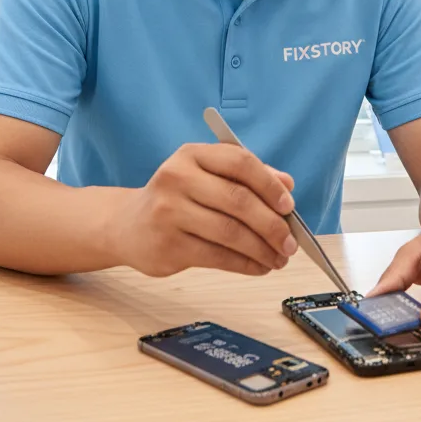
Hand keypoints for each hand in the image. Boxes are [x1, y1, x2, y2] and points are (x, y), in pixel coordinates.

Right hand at [112, 143, 298, 278]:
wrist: (129, 224)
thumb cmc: (180, 197)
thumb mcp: (208, 176)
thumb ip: (248, 176)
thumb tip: (287, 184)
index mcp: (192, 154)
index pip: (240, 162)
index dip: (269, 184)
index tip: (289, 206)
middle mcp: (177, 177)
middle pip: (238, 200)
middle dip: (272, 225)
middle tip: (291, 243)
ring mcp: (169, 211)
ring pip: (230, 232)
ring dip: (262, 249)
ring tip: (279, 259)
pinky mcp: (168, 244)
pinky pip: (217, 256)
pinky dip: (245, 264)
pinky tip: (259, 267)